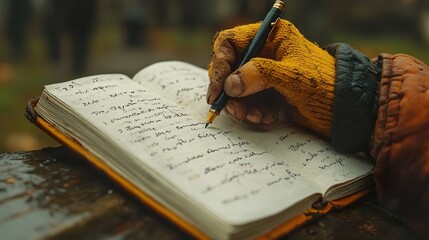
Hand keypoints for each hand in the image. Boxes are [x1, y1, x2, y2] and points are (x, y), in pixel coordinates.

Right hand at [207, 19, 335, 135]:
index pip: (230, 43)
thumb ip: (260, 75)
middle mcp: (264, 53)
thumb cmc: (326, 86)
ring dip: (240, 106)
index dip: (219, 64)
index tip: (218, 88)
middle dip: (229, 90)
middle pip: (229, 67)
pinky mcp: (267, 94)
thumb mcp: (294, 77)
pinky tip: (266, 119)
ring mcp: (265, 75)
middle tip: (232, 109)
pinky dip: (252, 113)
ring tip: (254, 117)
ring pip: (236, 89)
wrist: (347, 111)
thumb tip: (230, 84)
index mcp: (271, 37)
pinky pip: (248, 102)